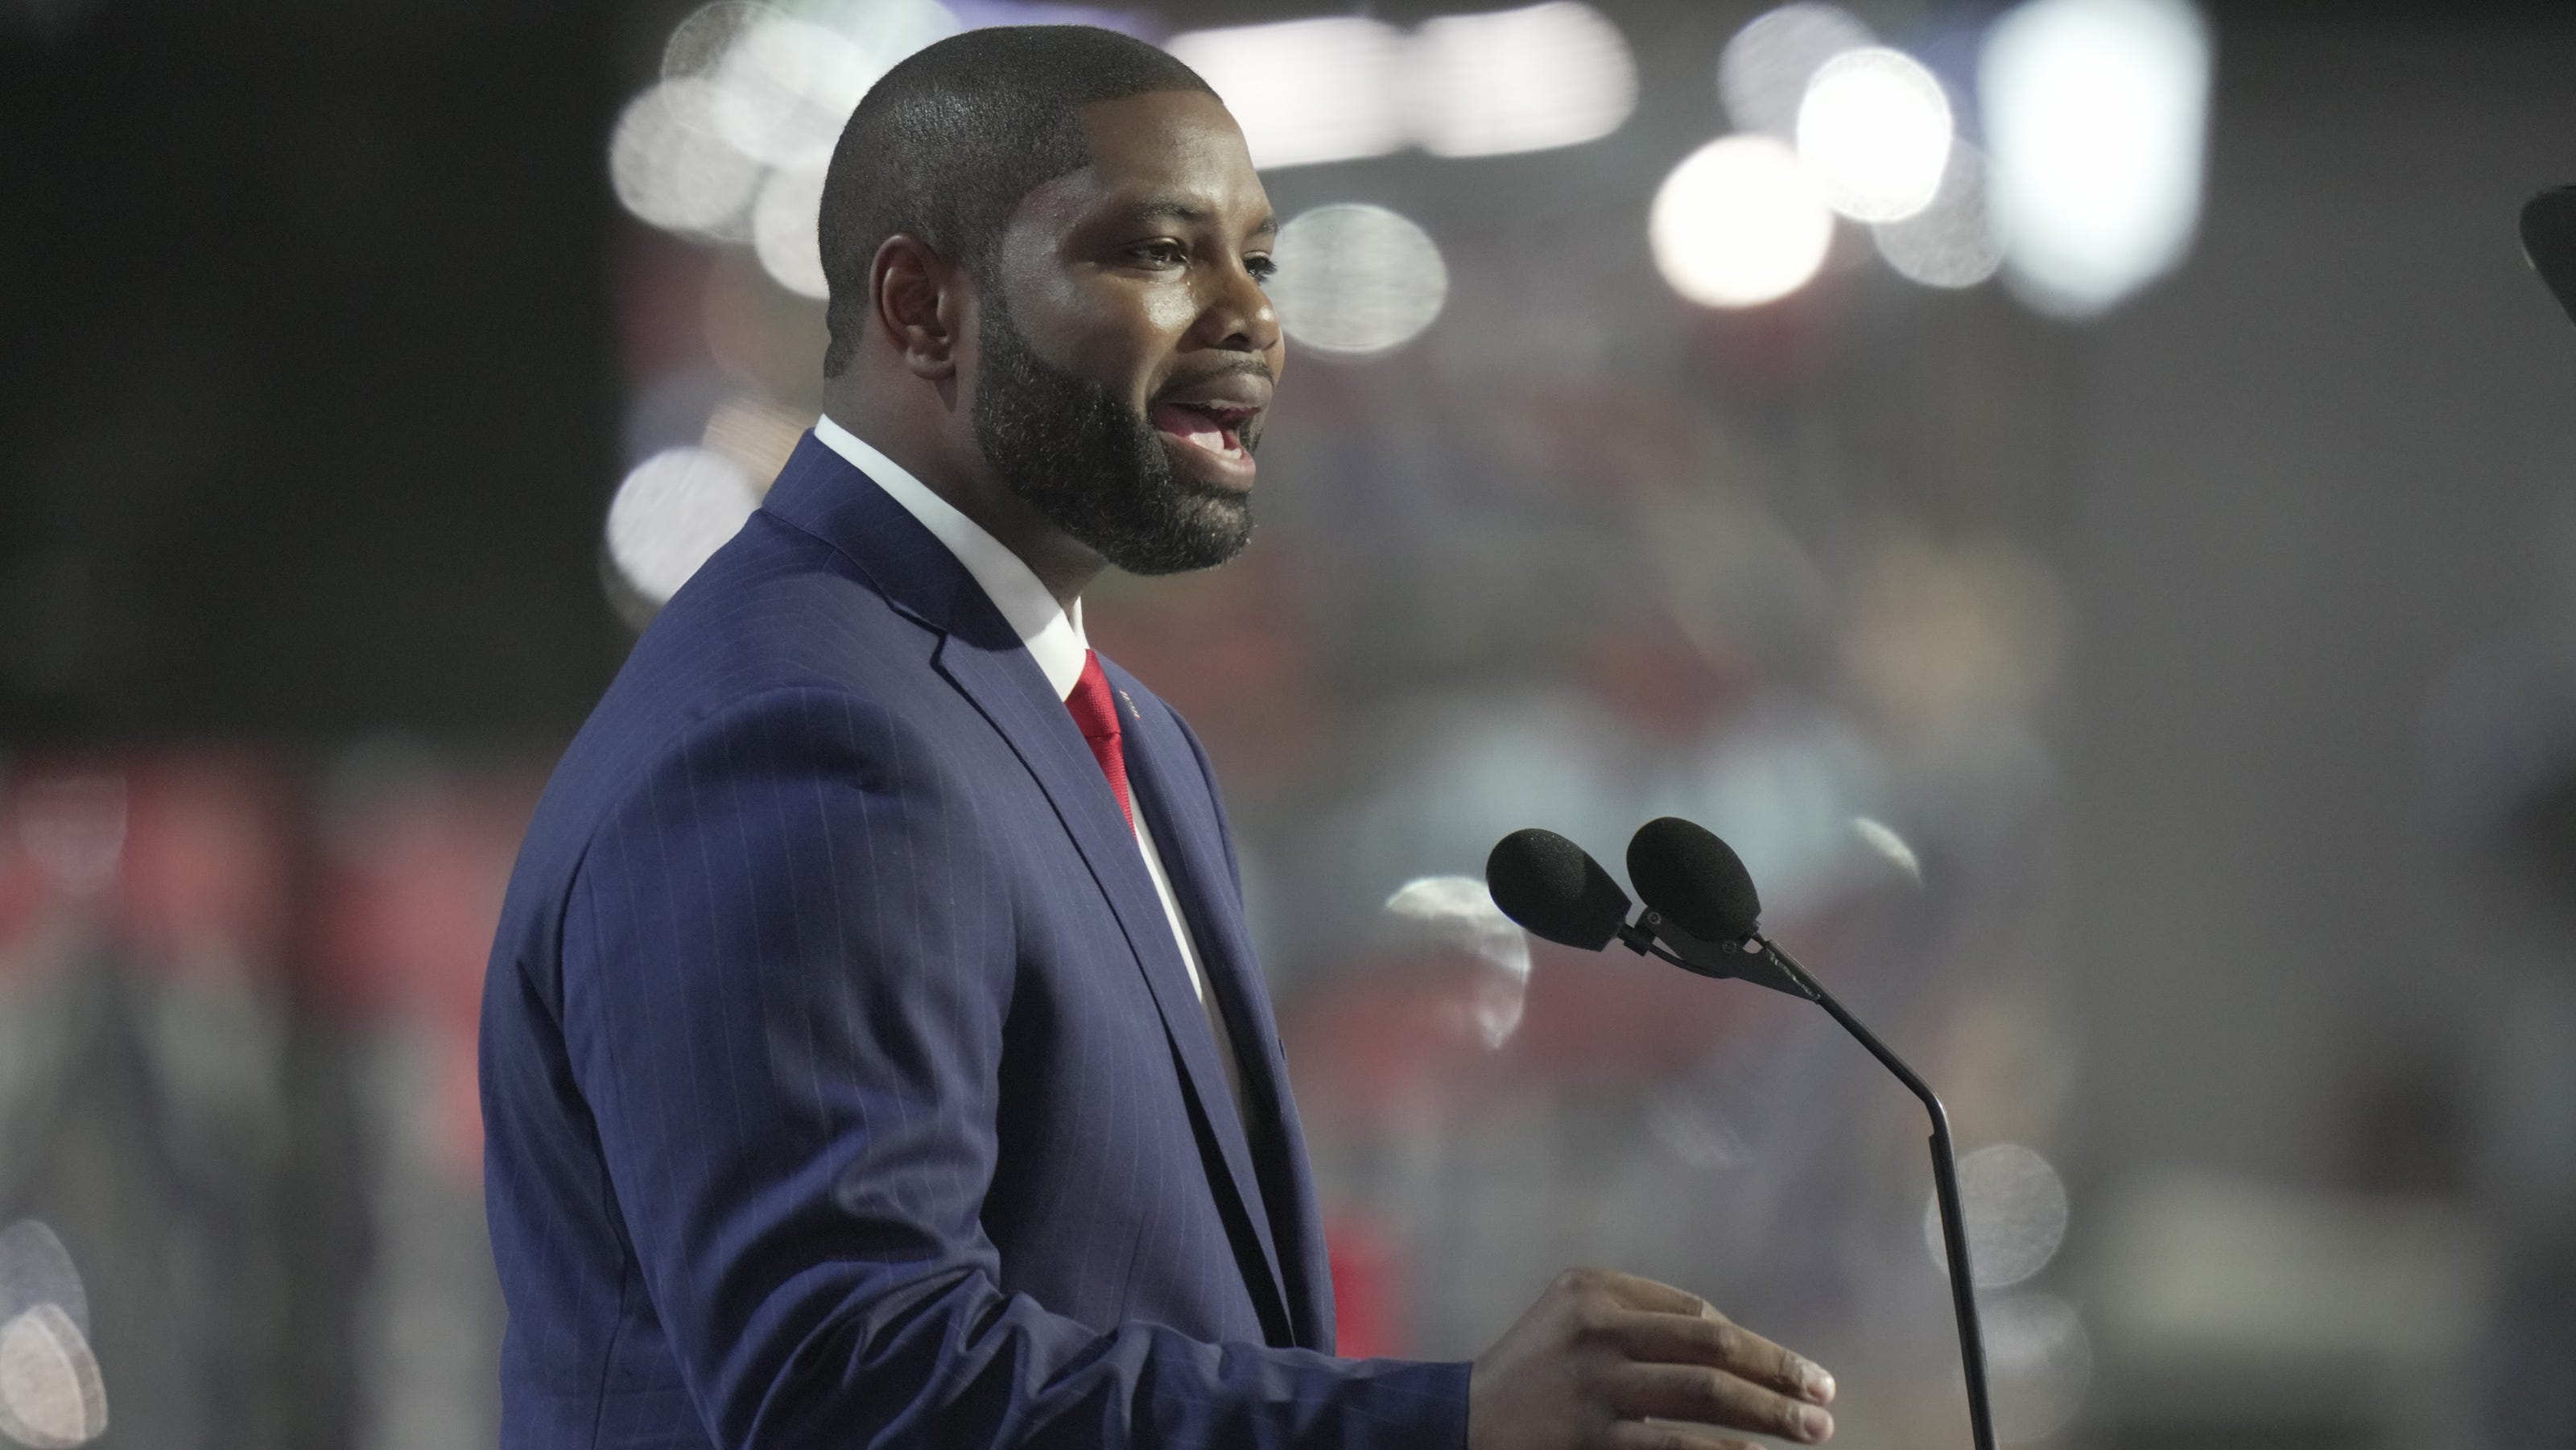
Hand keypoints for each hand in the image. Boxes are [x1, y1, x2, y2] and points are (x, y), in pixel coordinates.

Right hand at [1466, 1267, 1836, 1449]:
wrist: (1458, 1427)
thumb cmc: (1534, 1373)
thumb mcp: (1573, 1320)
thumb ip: (1643, 1319)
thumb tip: (1738, 1346)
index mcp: (1593, 1290)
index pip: (1697, 1316)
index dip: (1755, 1347)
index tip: (1798, 1374)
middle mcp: (1594, 1330)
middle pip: (1712, 1349)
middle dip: (1779, 1373)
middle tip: (1827, 1400)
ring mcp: (1592, 1389)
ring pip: (1704, 1397)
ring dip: (1771, 1415)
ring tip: (1814, 1431)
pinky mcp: (1589, 1442)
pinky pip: (1675, 1448)